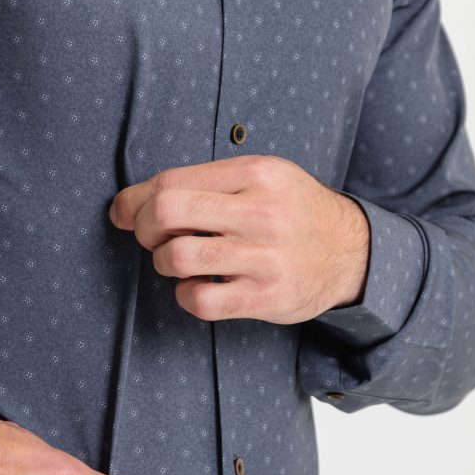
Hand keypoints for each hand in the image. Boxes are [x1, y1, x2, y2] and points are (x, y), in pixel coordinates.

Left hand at [108, 154, 369, 322]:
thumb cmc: (292, 212)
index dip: (134, 200)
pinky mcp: (266, 297)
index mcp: (254, 173)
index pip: (171, 181)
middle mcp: (260, 212)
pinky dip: (186, 296)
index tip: (123, 213)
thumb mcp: (262, 177)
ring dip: (163, 263)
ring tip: (177, 262)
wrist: (351, 252)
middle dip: (143, 229)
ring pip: (177, 258)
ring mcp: (264, 257)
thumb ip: (206, 183)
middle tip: (151, 238)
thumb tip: (131, 202)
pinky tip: (197, 288)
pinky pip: (200, 300)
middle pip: (166, 214)